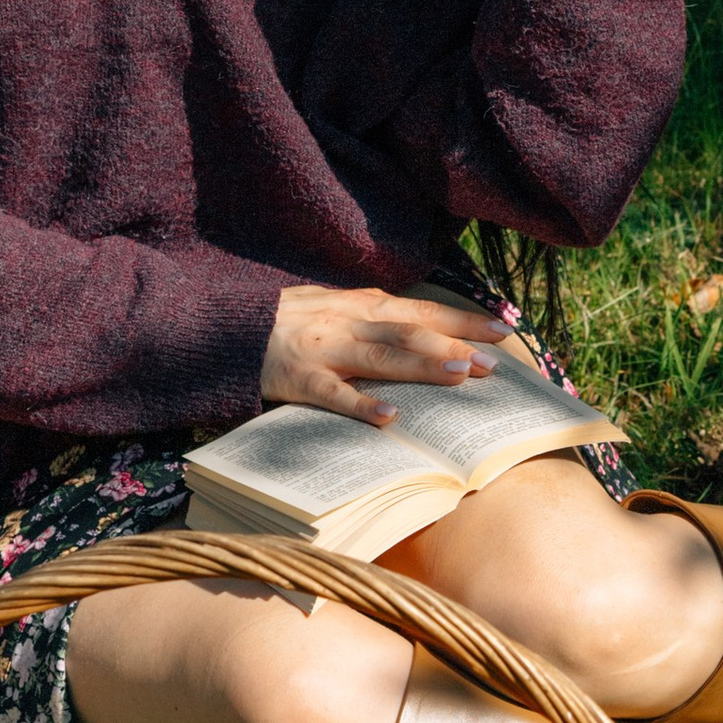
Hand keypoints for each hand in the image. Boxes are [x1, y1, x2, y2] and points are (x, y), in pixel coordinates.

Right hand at [261, 284, 504, 426]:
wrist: (220, 327)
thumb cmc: (280, 321)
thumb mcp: (329, 306)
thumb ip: (370, 315)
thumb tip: (420, 327)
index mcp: (358, 305)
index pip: (421, 311)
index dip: (462, 320)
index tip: (503, 329)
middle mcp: (347, 322)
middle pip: (411, 331)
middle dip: (456, 345)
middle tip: (496, 363)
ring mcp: (323, 350)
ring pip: (381, 356)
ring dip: (424, 365)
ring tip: (461, 376)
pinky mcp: (297, 379)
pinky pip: (333, 394)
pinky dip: (362, 404)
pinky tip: (390, 417)